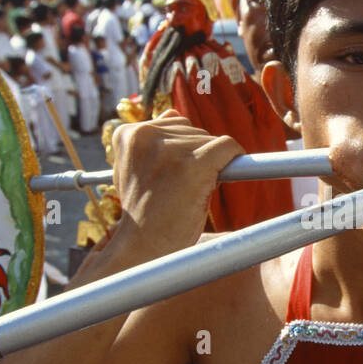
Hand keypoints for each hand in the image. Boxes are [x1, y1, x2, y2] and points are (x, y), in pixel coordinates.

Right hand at [106, 111, 242, 259]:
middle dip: (195, 157)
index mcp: (128, 134)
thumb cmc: (144, 213)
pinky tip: (222, 177)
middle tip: (179, 190)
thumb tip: (173, 114)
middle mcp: (146, 134)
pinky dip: (235, 158)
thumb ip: (152, 142)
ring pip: (210, 141)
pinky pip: (228, 147)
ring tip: (187, 194)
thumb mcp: (135, 170)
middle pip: (193, 131)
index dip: (181, 151)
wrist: (141, 249)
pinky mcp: (193, 164)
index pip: (172, 124)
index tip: (176, 175)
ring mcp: (170, 149)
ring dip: (208, 166)